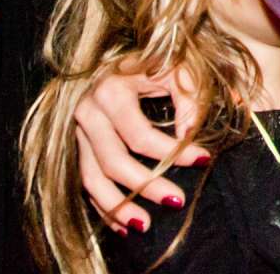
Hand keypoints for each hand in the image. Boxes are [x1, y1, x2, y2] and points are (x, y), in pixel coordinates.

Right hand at [74, 62, 206, 230]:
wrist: (123, 54)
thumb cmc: (156, 60)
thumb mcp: (178, 67)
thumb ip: (189, 98)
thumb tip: (190, 136)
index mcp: (111, 91)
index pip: (140, 135)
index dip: (171, 152)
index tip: (202, 160)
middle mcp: (88, 111)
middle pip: (114, 161)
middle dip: (145, 185)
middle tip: (176, 201)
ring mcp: (78, 130)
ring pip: (92, 177)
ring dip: (117, 206)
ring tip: (144, 225)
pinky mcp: (77, 144)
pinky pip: (85, 180)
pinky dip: (102, 204)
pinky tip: (122, 223)